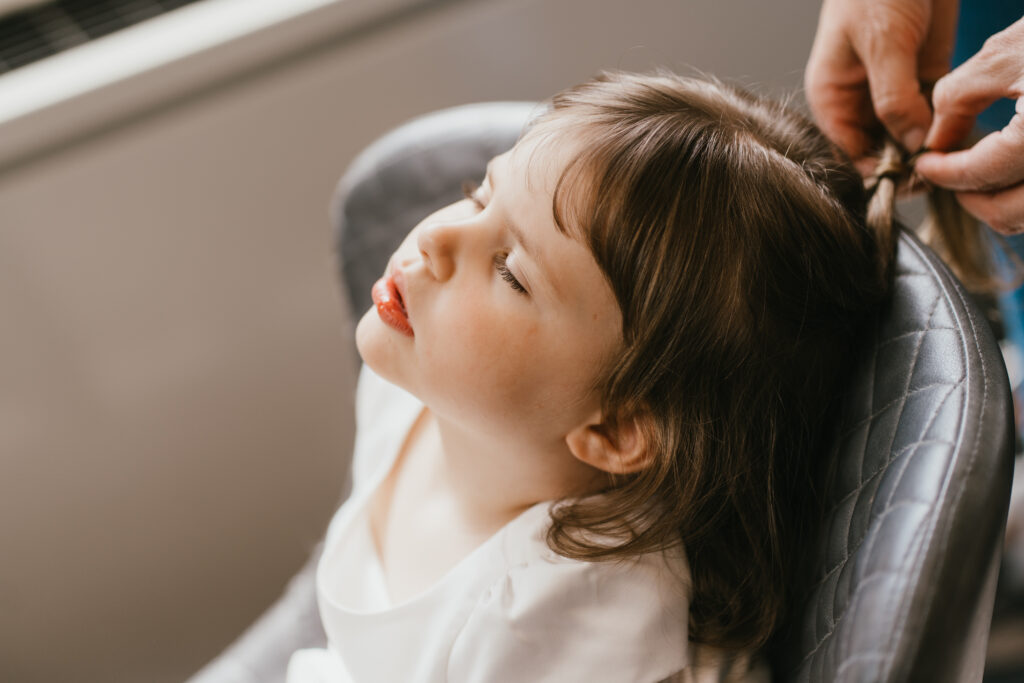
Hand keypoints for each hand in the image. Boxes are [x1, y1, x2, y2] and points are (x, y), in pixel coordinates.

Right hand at [804, 0, 957, 167]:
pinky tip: (959, 134)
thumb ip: (894, 99)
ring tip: (950, 155)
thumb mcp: (883, 44)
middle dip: (904, 163)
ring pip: (908, 136)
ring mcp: (891, 90)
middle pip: (878, 149)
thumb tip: (909, 146)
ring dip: (928, 147)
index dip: (875, 170)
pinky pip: (933, 114)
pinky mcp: (923, 77)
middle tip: (935, 172)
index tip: (908, 180)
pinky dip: (945, 126)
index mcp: (832, 96)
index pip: (848, 151)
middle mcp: (859, 99)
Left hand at [915, 18, 1023, 234]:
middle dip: (971, 198)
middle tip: (949, 174)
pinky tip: (1015, 162)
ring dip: (1002, 201)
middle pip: (1009, 214)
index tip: (925, 163)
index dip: (943, 172)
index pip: (981, 174)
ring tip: (981, 168)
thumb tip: (936, 139)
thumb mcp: (1009, 52)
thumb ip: (959, 98)